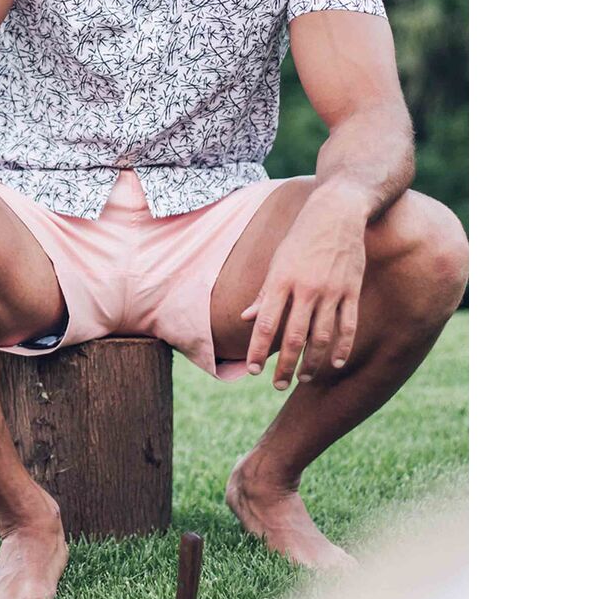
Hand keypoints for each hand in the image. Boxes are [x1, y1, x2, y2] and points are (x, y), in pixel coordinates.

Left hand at [240, 193, 366, 387]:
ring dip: (312, 363)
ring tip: (303, 378)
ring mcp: (331, 290)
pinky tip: (336, 364)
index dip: (258, 349)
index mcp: (281, 280)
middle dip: (284, 366)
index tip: (252, 370)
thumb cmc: (300, 238)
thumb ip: (264, 293)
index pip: (266, 323)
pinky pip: (348, 326)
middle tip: (277, 385)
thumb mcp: (277, 261)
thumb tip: (246, 319)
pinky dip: (343, 348)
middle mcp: (305, 288)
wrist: (336, 213)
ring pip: (322, 337)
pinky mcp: (351, 290)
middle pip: (294, 337)